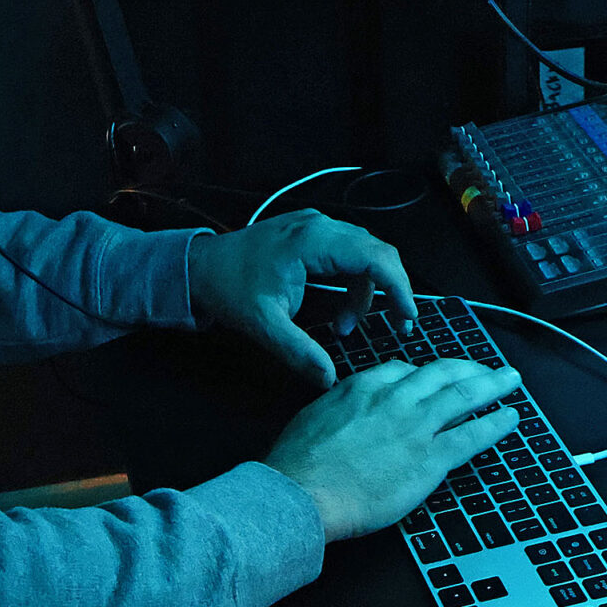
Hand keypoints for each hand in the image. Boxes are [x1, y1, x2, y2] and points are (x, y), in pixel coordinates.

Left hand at [187, 210, 417, 387]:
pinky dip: (353, 283)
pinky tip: (338, 311)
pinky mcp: (311, 233)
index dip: (399, 287)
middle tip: (396, 326)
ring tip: (346, 327)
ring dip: (366, 291)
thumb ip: (299, 352)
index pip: (375, 257)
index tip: (407, 318)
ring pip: (365, 253)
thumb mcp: (263, 326)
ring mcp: (316, 225)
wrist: (199, 267)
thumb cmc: (229, 290)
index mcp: (312, 241)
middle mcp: (320, 226)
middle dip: (390, 291)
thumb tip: (330, 380)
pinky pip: (349, 253)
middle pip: (377, 252)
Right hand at [264, 358, 522, 541]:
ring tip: (510, 380)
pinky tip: (510, 417)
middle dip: (469, 368)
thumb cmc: (300, 462)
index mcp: (365, 386)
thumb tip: (347, 408)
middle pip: (442, 373)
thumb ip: (340, 405)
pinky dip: (495, 424)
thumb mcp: (315, 415)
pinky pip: (472, 435)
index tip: (440, 376)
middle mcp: (396, 399)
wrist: (304, 491)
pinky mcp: (430, 458)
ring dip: (492, 385)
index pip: (406, 370)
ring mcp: (416, 427)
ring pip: (463, 396)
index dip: (429, 373)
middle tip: (487, 368)